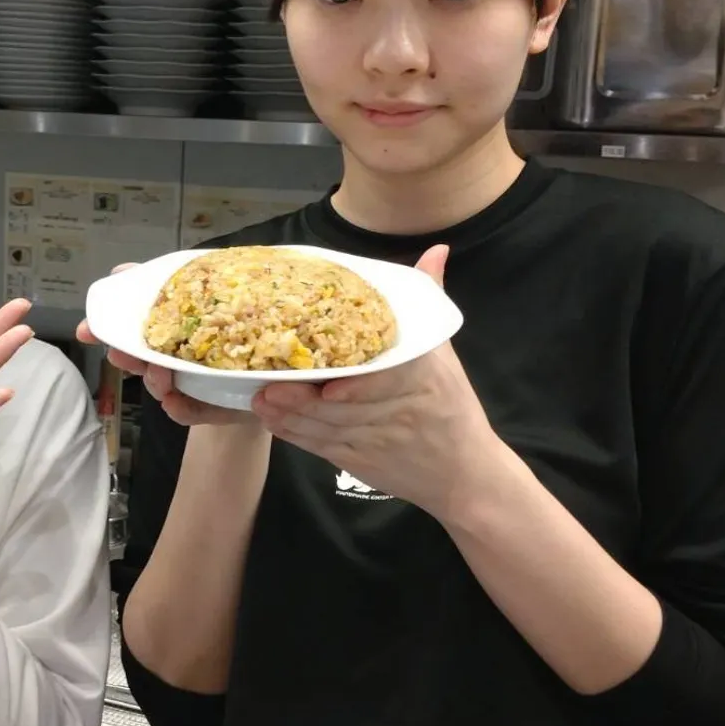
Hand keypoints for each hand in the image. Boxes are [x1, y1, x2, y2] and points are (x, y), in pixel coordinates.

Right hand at [76, 264, 248, 427]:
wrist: (270, 367)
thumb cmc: (233, 323)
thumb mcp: (203, 290)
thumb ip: (164, 279)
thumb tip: (121, 271)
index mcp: (166, 331)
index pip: (128, 329)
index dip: (102, 330)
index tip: (85, 330)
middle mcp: (171, 359)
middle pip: (138, 360)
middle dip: (125, 357)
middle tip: (119, 353)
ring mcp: (189, 385)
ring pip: (160, 386)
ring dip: (154, 380)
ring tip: (159, 371)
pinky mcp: (209, 407)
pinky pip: (188, 411)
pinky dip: (179, 407)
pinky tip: (175, 400)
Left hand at [248, 245, 500, 517]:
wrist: (463, 475)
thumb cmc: (452, 406)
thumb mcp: (444, 355)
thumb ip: (430, 301)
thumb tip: (436, 250)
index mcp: (421, 380)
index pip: (385, 381)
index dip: (353, 386)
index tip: (323, 380)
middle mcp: (398, 412)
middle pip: (345, 408)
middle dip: (303, 398)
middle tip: (268, 382)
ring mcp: (376, 442)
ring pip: (328, 429)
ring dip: (291, 416)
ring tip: (260, 398)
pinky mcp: (360, 463)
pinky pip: (323, 448)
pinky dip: (296, 435)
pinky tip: (272, 420)